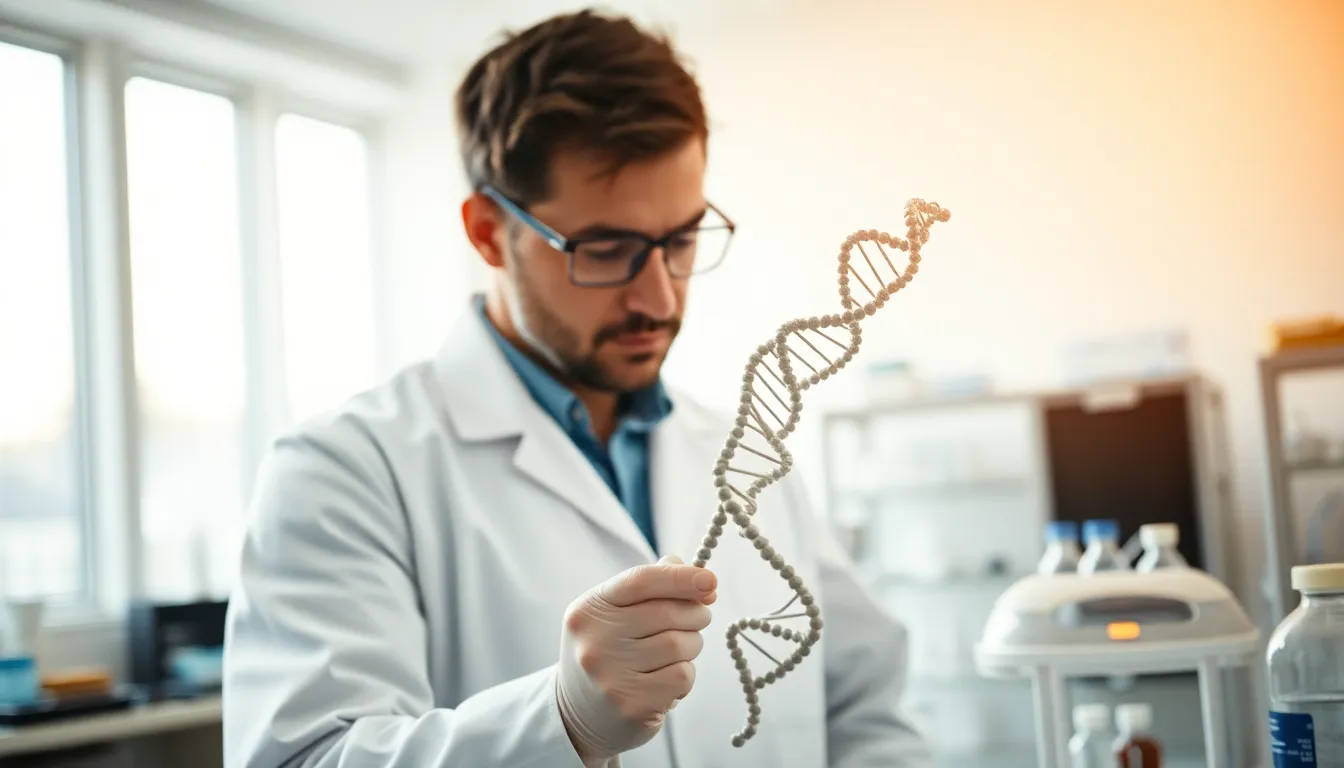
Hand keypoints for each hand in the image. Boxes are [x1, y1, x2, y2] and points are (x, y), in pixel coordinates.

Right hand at [556, 555, 717, 765]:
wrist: (579, 717)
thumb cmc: (609, 655)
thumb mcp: (615, 615)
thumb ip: (651, 588)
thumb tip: (702, 580)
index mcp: (589, 610)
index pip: (641, 581)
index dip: (681, 577)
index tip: (710, 580)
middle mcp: (595, 641)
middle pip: (668, 613)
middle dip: (695, 614)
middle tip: (696, 620)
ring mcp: (611, 676)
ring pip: (680, 644)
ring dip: (692, 646)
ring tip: (677, 654)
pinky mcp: (632, 705)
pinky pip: (683, 676)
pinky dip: (685, 676)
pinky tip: (666, 682)